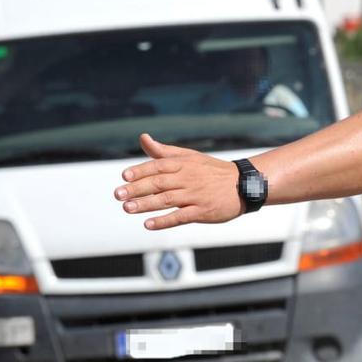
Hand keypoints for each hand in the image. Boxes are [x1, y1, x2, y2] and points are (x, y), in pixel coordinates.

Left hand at [114, 133, 242, 229]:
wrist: (243, 185)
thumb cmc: (212, 171)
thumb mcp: (190, 157)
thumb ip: (164, 151)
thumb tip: (143, 138)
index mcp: (185, 164)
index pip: (158, 165)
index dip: (141, 170)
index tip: (124, 176)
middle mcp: (189, 178)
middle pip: (159, 183)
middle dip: (137, 189)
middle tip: (118, 194)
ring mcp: (196, 195)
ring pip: (167, 200)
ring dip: (146, 204)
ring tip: (128, 208)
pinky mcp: (203, 211)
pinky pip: (181, 216)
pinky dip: (164, 221)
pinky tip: (148, 224)